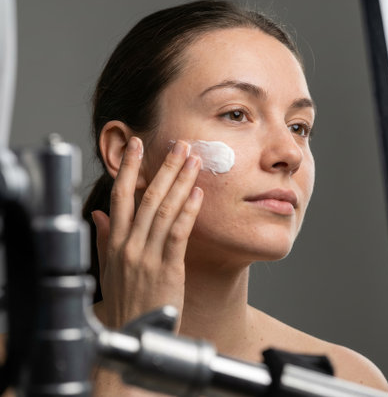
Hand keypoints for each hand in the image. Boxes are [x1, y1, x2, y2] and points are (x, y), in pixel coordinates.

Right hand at [91, 138, 202, 331]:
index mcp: (116, 241)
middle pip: (147, 196)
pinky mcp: (167, 269)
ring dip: (180, 182)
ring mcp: (148, 256)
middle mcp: (130, 244)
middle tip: (178, 144)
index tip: (136, 145)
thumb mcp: (108, 267)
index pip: (120, 195)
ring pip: (164, 210)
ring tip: (193, 160)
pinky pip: (178, 234)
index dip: (128, 168)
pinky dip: (188, 211)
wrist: (132, 334)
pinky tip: (198, 193)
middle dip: (163, 167)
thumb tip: (99, 213)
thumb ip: (105, 237)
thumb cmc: (124, 299)